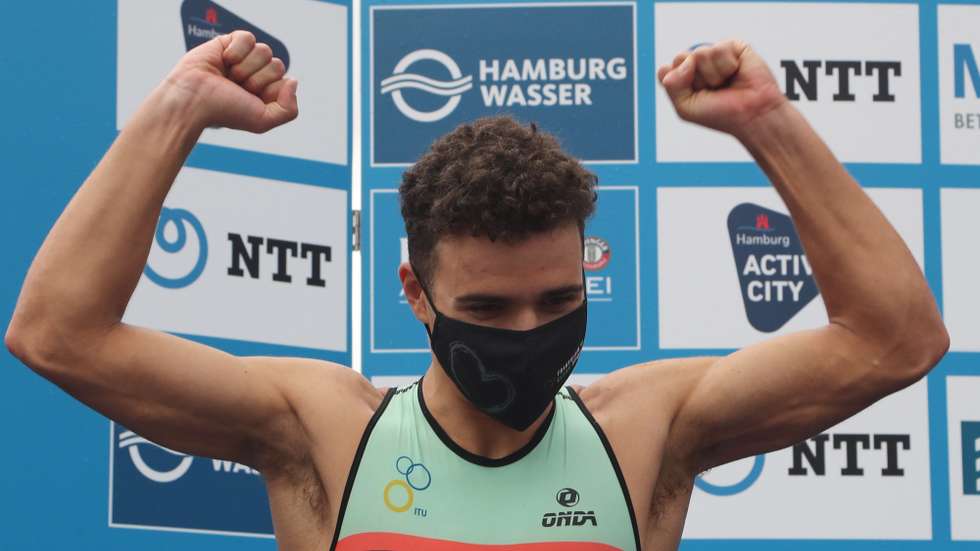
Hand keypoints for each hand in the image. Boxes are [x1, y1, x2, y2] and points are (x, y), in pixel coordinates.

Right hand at [161, 30, 297, 132]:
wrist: (193, 100)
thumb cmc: (224, 111)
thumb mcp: (263, 121)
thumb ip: (289, 110)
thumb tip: (293, 81)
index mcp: (266, 92)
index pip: (286, 81)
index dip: (270, 90)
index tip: (250, 99)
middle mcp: (256, 75)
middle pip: (277, 65)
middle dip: (258, 79)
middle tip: (237, 88)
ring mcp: (244, 59)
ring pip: (265, 50)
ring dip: (246, 67)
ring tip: (229, 76)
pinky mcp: (229, 43)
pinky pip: (248, 37)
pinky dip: (237, 50)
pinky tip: (225, 60)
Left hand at [657, 40, 785, 137]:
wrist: (751, 115)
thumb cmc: (720, 114)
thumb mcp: (685, 108)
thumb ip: (672, 85)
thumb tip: (684, 61)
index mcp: (684, 78)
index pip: (666, 70)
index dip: (678, 84)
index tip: (695, 97)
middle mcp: (697, 65)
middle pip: (680, 57)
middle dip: (695, 79)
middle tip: (712, 90)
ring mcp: (714, 55)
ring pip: (699, 53)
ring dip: (713, 75)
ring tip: (726, 83)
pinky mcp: (733, 47)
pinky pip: (719, 48)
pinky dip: (727, 66)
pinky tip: (736, 72)